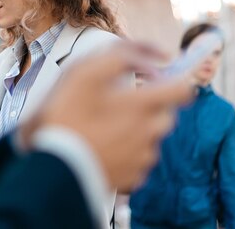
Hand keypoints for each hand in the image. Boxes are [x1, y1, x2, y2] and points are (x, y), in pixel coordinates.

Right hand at [20, 41, 193, 190]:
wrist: (51, 168)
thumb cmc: (65, 116)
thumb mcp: (85, 71)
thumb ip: (122, 55)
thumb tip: (154, 56)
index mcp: (141, 106)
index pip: (183, 90)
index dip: (174, 80)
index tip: (158, 79)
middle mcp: (148, 134)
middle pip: (166, 114)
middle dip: (149, 105)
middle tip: (118, 102)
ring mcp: (141, 159)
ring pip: (151, 137)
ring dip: (136, 129)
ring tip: (103, 126)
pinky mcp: (132, 179)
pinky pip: (137, 159)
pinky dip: (125, 151)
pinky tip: (101, 146)